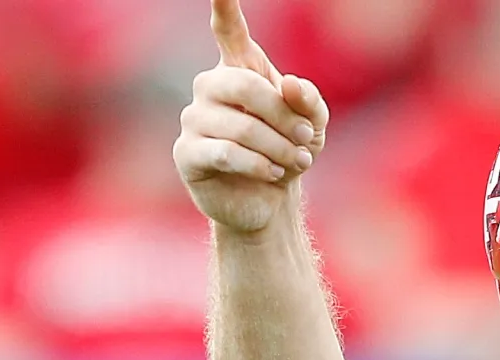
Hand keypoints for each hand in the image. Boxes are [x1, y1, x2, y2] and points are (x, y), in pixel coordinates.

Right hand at [173, 0, 328, 233]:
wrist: (271, 200)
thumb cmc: (289, 153)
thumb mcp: (312, 126)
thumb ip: (308, 101)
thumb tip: (289, 83)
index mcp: (240, 71)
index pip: (229, 31)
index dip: (225, 7)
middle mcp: (210, 88)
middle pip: (242, 84)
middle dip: (282, 114)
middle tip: (306, 137)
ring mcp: (194, 119)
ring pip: (239, 125)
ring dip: (278, 147)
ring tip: (297, 161)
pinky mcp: (187, 153)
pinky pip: (224, 152)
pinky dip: (258, 164)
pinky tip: (272, 173)